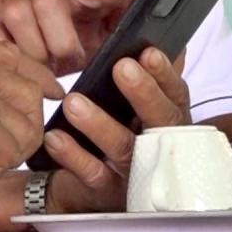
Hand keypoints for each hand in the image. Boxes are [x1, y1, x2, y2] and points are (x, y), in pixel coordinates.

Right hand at [0, 0, 141, 74]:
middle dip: (61, 41)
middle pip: (47, 1)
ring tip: (49, 72)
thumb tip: (158, 25)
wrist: (59, 57)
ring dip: (34, 50)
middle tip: (72, 63)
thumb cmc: (90, 45)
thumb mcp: (118, 39)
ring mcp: (20, 9)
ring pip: (17, 15)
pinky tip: (26, 72)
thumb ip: (139, 32)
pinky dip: (6, 54)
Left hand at [43, 47, 191, 212]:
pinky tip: (55, 137)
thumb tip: (165, 40)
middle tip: (122, 67)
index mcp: (168, 121)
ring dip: (100, 124)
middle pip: (160, 122)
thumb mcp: (137, 106)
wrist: (92, 186)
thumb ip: (150, 77)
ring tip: (75, 102)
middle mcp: (159, 147)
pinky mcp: (108, 191)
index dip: (165, 74)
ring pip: (124, 148)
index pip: (176, 95)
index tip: (149, 52)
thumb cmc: (121, 133)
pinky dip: (73, 155)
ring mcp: (135, 172)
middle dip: (143, 94)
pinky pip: (92, 174)